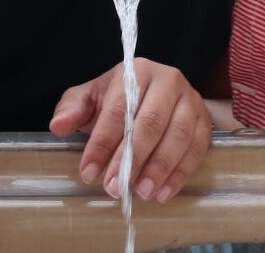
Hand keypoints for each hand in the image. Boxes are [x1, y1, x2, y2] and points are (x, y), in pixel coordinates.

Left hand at [49, 59, 211, 204]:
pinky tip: (162, 193)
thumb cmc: (119, 99)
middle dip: (130, 159)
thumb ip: (72, 108)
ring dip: (158, 169)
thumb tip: (59, 125)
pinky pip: (196, 149)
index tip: (88, 172)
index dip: (102, 142)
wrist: (156, 94)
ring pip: (176, 136)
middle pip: (149, 123)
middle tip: (114, 188)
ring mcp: (190, 100)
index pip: (119, 108)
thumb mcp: (92, 97)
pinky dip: (180, 174)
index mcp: (137, 71)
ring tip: (140, 193)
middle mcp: (167, 80)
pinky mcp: (205, 121)